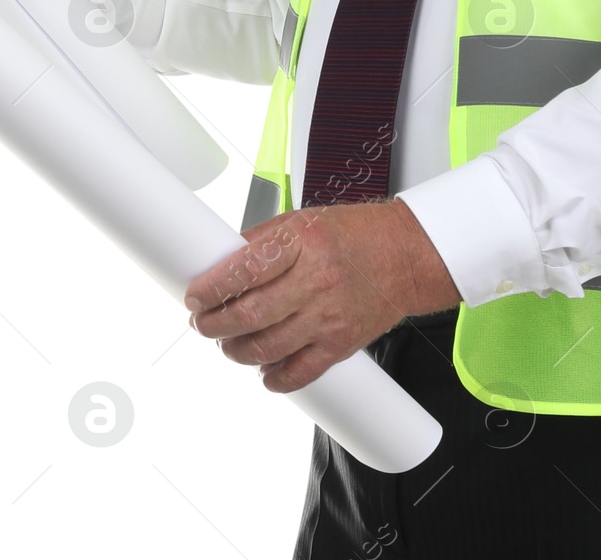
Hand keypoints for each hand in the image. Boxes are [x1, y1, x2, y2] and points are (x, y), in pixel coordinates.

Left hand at [184, 199, 460, 392]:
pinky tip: (264, 369)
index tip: (194, 296)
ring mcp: (328, 316)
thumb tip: (221, 262)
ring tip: (229, 343)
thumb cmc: (354, 234)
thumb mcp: (302, 221)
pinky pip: (299, 373)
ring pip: (267, 349)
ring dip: (237, 351)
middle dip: (214, 325)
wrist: (406, 256)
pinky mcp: (340, 344)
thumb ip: (261, 242)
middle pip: (249, 315)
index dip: (210, 289)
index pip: (242, 270)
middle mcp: (314, 280)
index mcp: (300, 243)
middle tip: (203, 323)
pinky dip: (274, 378)